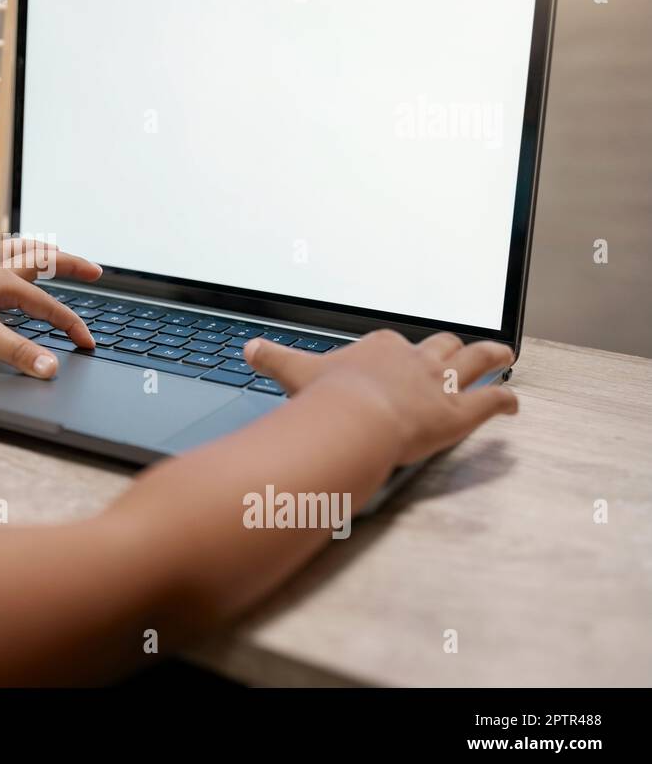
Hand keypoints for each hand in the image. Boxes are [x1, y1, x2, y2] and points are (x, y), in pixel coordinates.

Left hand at [0, 243, 101, 377]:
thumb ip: (19, 354)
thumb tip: (51, 368)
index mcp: (4, 280)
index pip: (50, 306)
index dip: (72, 325)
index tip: (87, 344)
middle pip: (41, 259)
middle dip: (71, 264)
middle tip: (95, 271)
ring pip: (17, 251)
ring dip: (40, 251)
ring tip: (54, 253)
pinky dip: (8, 256)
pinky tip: (3, 262)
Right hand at [244, 330, 518, 466]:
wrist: (354, 418)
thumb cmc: (327, 397)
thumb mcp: (294, 371)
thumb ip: (273, 358)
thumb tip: (248, 347)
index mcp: (379, 348)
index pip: (392, 345)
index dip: (397, 351)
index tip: (397, 355)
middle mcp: (413, 360)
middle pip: (439, 345)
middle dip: (452, 346)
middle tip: (462, 345)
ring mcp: (439, 385)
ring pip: (474, 362)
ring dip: (492, 357)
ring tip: (505, 354)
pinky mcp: (458, 413)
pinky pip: (489, 402)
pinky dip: (505, 401)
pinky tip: (514, 403)